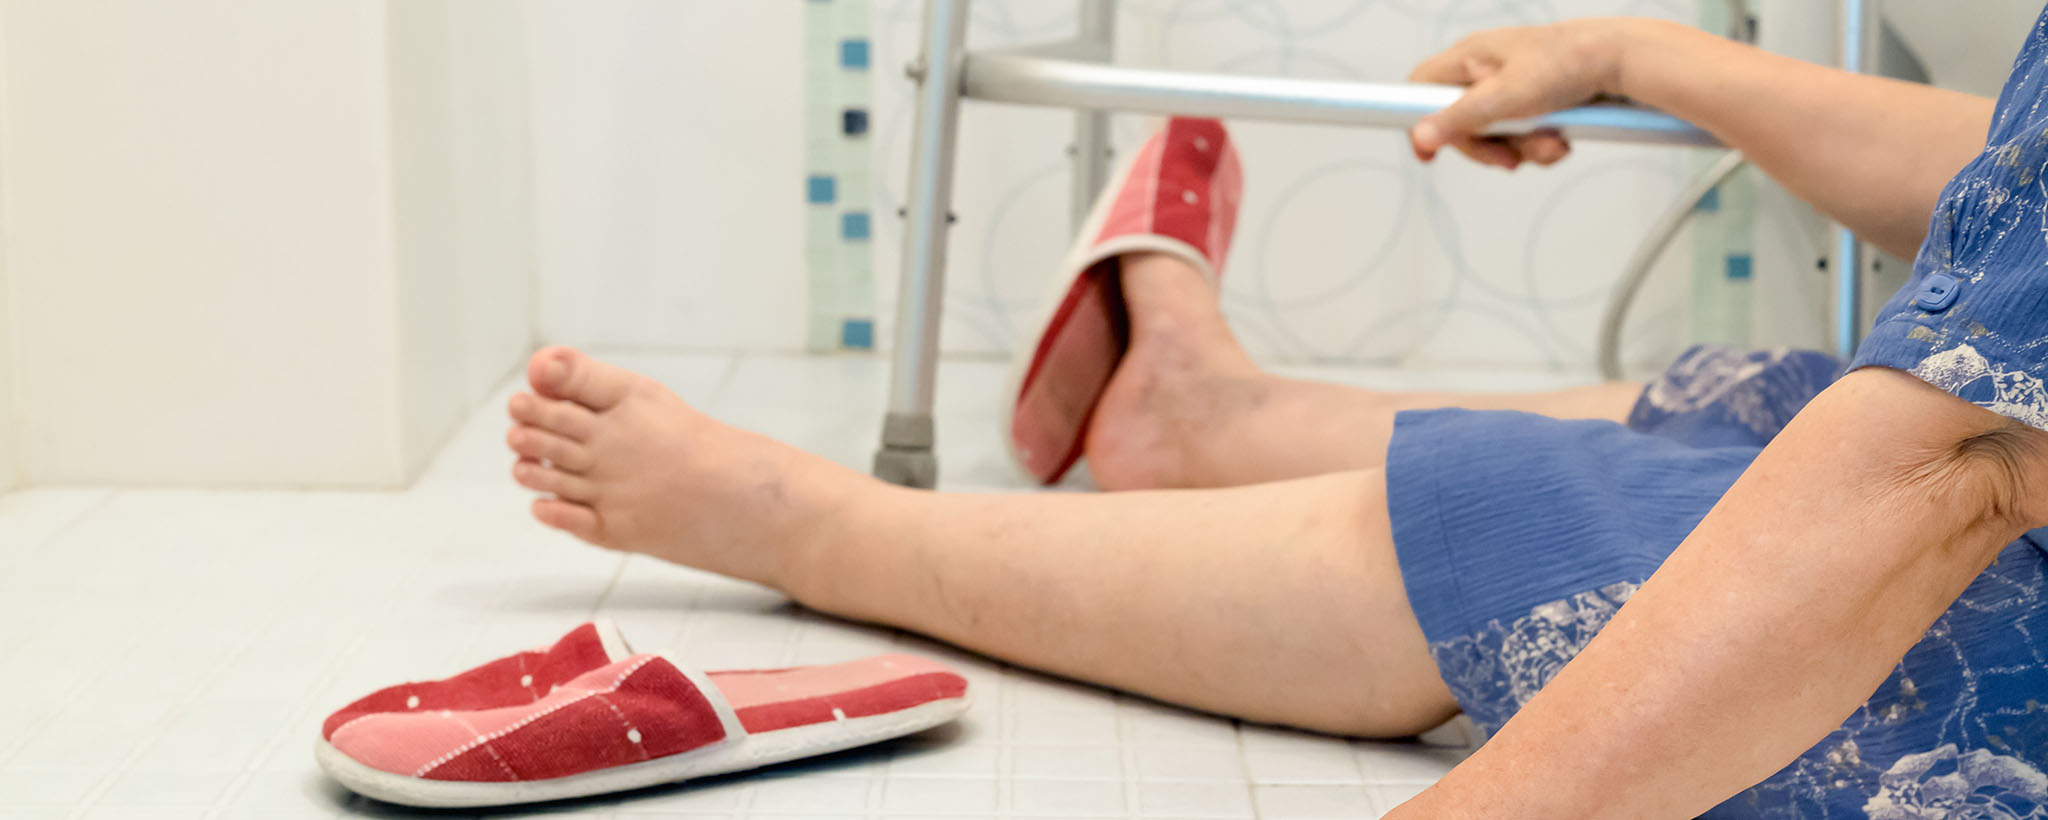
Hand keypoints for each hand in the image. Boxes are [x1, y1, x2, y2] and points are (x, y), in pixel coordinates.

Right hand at [1407, 19, 1646, 169]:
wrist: (1621, 60)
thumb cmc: (1567, 62)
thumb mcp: (1505, 97)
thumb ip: (1459, 119)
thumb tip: (1421, 136)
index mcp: (1470, 57)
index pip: (1420, 87)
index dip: (1418, 120)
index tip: (1429, 153)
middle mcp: (1486, 71)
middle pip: (1459, 122)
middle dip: (1486, 147)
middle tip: (1506, 158)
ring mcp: (1510, 88)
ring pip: (1495, 135)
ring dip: (1520, 149)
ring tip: (1549, 144)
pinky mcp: (1535, 102)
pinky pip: (1521, 136)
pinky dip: (1539, 145)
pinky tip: (1559, 140)